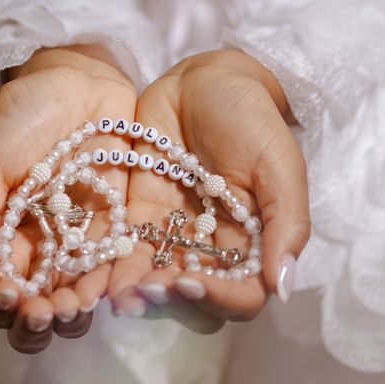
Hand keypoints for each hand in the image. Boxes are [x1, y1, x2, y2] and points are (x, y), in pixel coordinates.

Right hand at [0, 45, 136, 352]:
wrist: (77, 80)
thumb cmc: (21, 116)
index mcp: (2, 233)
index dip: (0, 306)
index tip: (9, 298)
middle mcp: (39, 244)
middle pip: (36, 303)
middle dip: (37, 320)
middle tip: (43, 313)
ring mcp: (78, 236)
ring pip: (74, 293)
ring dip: (72, 310)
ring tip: (72, 308)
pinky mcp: (115, 223)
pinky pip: (110, 264)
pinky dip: (106, 285)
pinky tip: (103, 292)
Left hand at [108, 50, 309, 331]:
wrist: (205, 82)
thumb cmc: (251, 119)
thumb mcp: (279, 165)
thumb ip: (287, 223)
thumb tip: (283, 287)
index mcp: (251, 242)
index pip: (241, 294)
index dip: (219, 298)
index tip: (190, 283)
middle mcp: (212, 245)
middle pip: (194, 294)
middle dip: (170, 301)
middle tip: (145, 294)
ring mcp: (175, 230)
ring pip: (156, 276)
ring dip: (136, 291)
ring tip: (116, 296)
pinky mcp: (141, 212)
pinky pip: (127, 245)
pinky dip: (113, 264)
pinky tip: (98, 277)